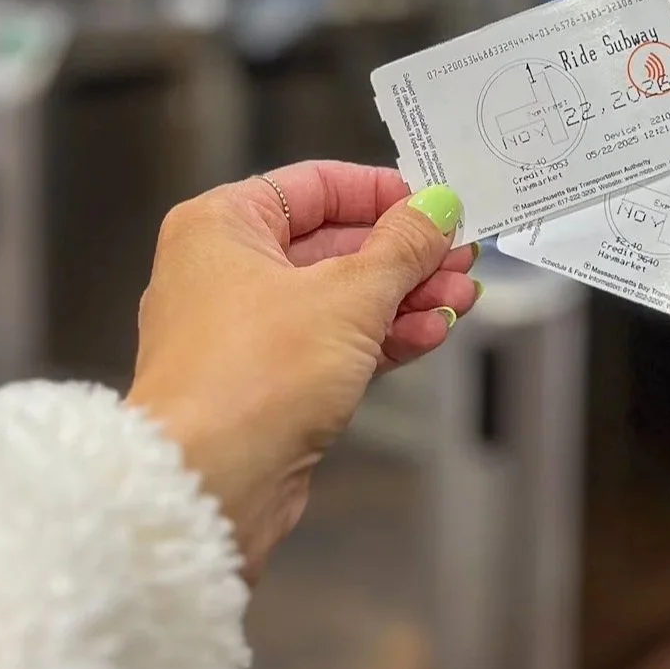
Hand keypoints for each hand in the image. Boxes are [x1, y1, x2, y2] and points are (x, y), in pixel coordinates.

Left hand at [127, 163, 477, 581]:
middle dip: (404, 255)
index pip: (314, 186)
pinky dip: (381, 338)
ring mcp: (244, 331)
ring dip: (403, 298)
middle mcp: (223, 272)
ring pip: (338, 298)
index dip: (381, 193)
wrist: (209, 483)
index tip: (434, 205)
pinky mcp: (266, 383)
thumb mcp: (347, 297)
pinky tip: (430, 333)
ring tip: (460, 298)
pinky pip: (333, 344)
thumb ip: (401, 248)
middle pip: (332, 244)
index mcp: (221, 226)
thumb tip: (435, 210)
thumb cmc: (247, 379)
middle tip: (460, 256)